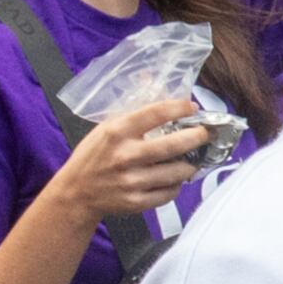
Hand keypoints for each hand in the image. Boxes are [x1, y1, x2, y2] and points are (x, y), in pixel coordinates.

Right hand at [46, 98, 203, 219]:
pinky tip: (173, 179)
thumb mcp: (106, 128)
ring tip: (192, 159)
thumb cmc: (93, 156)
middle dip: (196, 137)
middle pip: (172, 145)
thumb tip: (153, 82)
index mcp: (117, 132)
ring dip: (189, 164)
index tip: (192, 107)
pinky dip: (175, 185)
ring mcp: (131, 181)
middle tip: (206, 133)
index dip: (179, 108)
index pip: (155, 113)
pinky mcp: (136, 201)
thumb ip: (132, 113)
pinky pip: (168, 193)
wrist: (76, 192)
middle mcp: (125, 156)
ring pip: (175, 172)